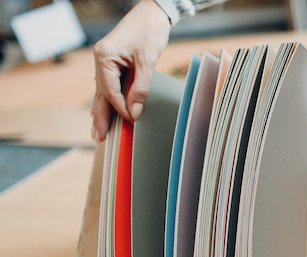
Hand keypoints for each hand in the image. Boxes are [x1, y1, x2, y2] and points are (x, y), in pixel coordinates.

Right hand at [91, 0, 171, 141]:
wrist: (153, 13)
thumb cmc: (149, 32)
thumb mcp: (147, 61)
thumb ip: (141, 88)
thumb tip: (135, 112)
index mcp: (104, 58)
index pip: (110, 91)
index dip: (120, 108)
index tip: (131, 121)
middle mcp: (100, 60)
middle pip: (100, 95)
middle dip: (100, 117)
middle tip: (99, 138)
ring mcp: (105, 61)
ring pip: (102, 92)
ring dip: (102, 112)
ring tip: (98, 132)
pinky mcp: (113, 62)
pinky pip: (108, 85)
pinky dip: (108, 100)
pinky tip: (106, 112)